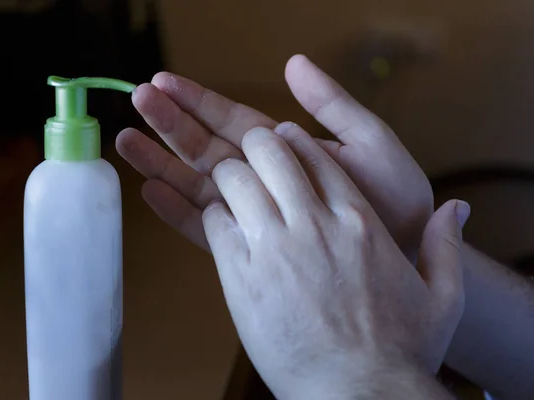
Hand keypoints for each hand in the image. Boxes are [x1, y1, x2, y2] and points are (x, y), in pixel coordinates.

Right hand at [116, 55, 431, 258]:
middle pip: (206, 147)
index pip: (231, 120)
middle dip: (170, 124)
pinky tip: (152, 192)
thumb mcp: (370, 142)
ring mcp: (256, 214)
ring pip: (199, 183)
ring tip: (127, 140)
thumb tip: (293, 63)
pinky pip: (209, 227)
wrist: (406, 256)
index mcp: (286, 150)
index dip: (197, 100)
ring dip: (163, 162)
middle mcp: (265, 180)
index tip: (163, 81)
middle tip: (135, 100)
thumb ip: (332, 105)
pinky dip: (179, 210)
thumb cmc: (396, 200)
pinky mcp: (253, 247)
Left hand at [203, 125, 468, 398]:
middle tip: (251, 155)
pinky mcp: (242, 277)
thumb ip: (447, 246)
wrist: (358, 394)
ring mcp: (275, 248)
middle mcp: (315, 225)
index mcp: (359, 221)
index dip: (294, 139)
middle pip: (270, 152)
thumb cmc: (400, 351)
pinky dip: (214, 214)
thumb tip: (458, 208)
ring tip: (232, 186)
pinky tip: (221, 222)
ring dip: (230, 175)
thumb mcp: (441, 297)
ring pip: (236, 178)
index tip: (284, 138)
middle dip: (256, 144)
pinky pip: (215, 221)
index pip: (316, 155)